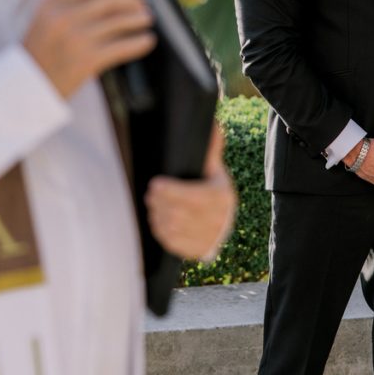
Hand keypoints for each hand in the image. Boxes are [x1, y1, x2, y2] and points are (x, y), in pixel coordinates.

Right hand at [24, 0, 155, 97]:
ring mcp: (77, 38)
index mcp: (52, 3)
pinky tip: (148, 40)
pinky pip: (122, 47)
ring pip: (119, 21)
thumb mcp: (45, 21)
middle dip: (131, 0)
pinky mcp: (88, 59)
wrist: (25, 88)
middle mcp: (64, 16)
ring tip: (148, 19)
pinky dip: (139, 43)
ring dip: (138, 18)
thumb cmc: (39, 55)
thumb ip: (69, 5)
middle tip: (143, 4)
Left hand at [144, 123, 235, 259]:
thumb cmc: (211, 187)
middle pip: (182, 214)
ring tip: (153, 206)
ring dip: (159, 217)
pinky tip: (158, 221)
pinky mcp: (199, 251)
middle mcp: (220, 220)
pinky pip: (175, 245)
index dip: (173, 192)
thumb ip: (209, 148)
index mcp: (223, 196)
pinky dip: (162, 233)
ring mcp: (210, 238)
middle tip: (150, 194)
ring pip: (176, 230)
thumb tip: (211, 123)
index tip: (155, 184)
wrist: (221, 219)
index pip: (197, 197)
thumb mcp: (212, 168)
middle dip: (161, 203)